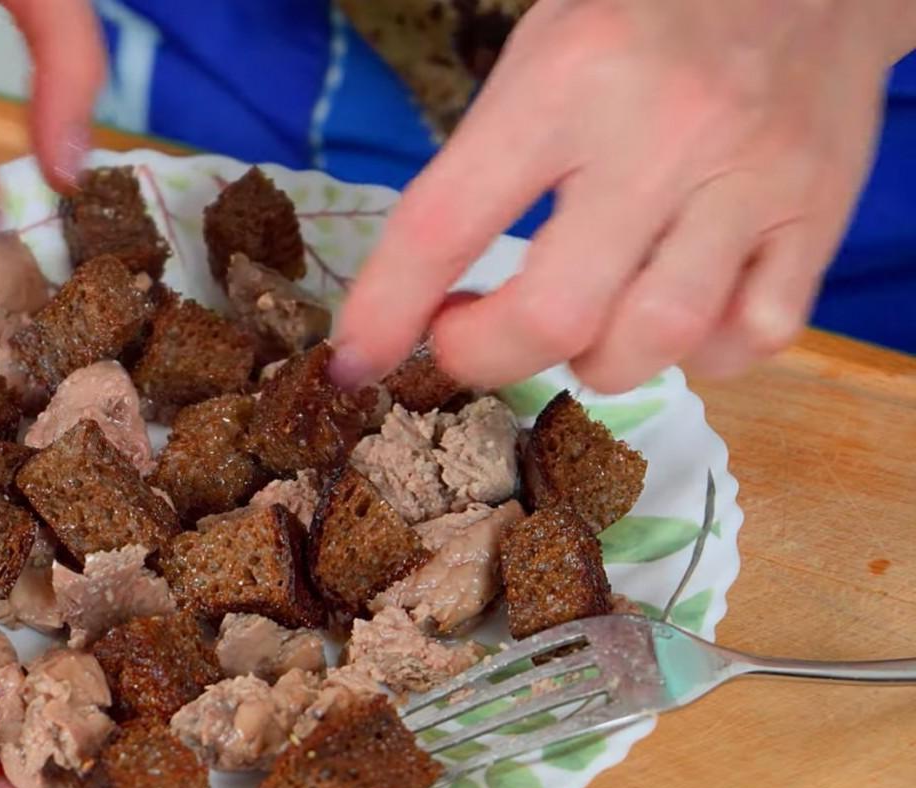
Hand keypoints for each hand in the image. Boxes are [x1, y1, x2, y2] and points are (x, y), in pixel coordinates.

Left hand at [332, 0, 915, 391]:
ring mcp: (751, 180)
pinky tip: (679, 318)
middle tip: (469, 338)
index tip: (356, 358)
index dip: (386, 311)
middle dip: (485, 356)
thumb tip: (423, 290)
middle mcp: (663, 133)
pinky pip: (754, 338)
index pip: (444, 223)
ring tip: (581, 325)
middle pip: (553, 316)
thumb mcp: (544, 50)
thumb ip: (485, 163)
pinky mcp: (820, 213)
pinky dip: (703, 354)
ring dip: (594, 363)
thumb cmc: (649, 11)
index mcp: (567, 78)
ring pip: (654, 342)